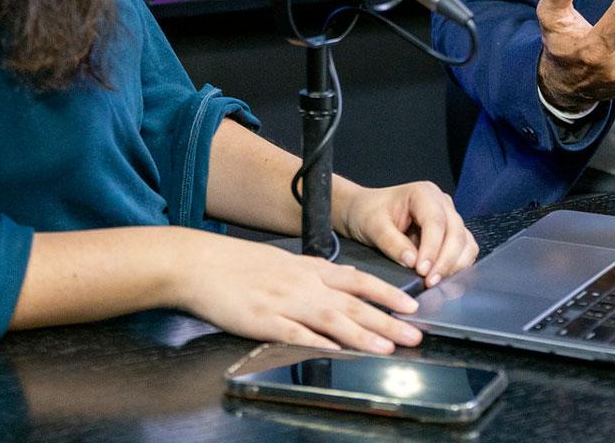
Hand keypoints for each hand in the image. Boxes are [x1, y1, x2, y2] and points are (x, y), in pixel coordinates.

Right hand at [171, 235, 423, 354]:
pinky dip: (318, 343)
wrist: (199, 263)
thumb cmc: (237, 264)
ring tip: (388, 346)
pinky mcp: (263, 321)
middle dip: (388, 319)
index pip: (358, 279)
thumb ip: (309, 276)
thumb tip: (334, 288)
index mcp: (308, 268)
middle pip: (354, 303)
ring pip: (333, 319)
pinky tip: (336, 352)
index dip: (387, 292)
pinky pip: (296, 334)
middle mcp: (303, 284)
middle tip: (415, 332)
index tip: (411, 304)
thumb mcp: (281, 262)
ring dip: (363, 334)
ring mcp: (285, 303)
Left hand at [336, 181, 477, 287]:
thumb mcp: (372, 226)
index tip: (422, 271)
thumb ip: (392, 242)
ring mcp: (449, 217)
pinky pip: (464, 251)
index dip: (432, 248)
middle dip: (445, 261)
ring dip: (454, 265)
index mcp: (423, 193)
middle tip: (429, 282)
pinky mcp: (451, 234)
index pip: (436, 222)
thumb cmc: (367, 213)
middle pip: (456, 232)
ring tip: (434, 282)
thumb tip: (412, 262)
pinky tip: (440, 277)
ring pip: (465, 243)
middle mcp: (441, 202)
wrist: (363, 211)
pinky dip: (456, 266)